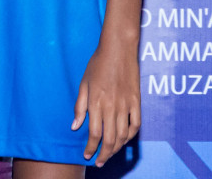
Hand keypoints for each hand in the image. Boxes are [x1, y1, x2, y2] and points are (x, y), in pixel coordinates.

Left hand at [73, 39, 139, 164]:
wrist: (118, 48)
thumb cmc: (98, 64)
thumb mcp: (83, 83)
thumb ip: (80, 107)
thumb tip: (75, 126)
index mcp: (96, 102)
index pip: (94, 134)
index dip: (91, 148)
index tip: (87, 155)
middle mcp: (111, 106)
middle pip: (110, 139)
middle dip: (104, 154)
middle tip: (99, 162)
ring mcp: (126, 105)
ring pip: (123, 135)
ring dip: (117, 148)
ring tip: (110, 153)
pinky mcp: (136, 101)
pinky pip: (136, 124)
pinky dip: (131, 136)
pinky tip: (125, 140)